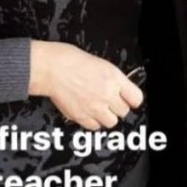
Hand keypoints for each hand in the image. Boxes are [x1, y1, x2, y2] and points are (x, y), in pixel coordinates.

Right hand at [29, 41, 143, 129]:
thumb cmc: (70, 60)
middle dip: (118, 107)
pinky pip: (95, 127)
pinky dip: (93, 121)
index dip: (132, 99)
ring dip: (106, 116)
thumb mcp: (100, 64)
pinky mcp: (81, 117)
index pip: (136, 98)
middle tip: (110, 101)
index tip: (129, 99)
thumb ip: (112, 79)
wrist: (50, 68)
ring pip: (111, 122)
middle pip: (124, 112)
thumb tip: (119, 88)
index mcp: (113, 78)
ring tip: (99, 107)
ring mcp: (94, 107)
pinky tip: (88, 111)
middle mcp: (106, 94)